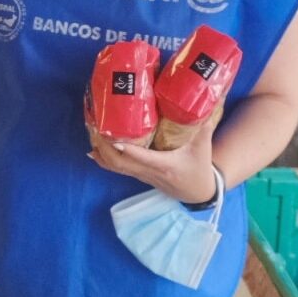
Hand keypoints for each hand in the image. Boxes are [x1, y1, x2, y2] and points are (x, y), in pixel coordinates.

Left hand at [87, 119, 217, 202]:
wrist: (197, 192)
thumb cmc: (199, 168)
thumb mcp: (203, 147)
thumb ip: (204, 127)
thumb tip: (205, 104)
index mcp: (165, 165)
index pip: (144, 158)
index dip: (128, 150)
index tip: (114, 140)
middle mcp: (150, 172)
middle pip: (121, 164)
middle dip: (105, 148)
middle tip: (95, 129)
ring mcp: (142, 176)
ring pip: (116, 168)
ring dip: (102, 153)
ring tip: (91, 135)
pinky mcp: (138, 176)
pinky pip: (118, 169)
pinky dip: (104, 160)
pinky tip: (94, 150)